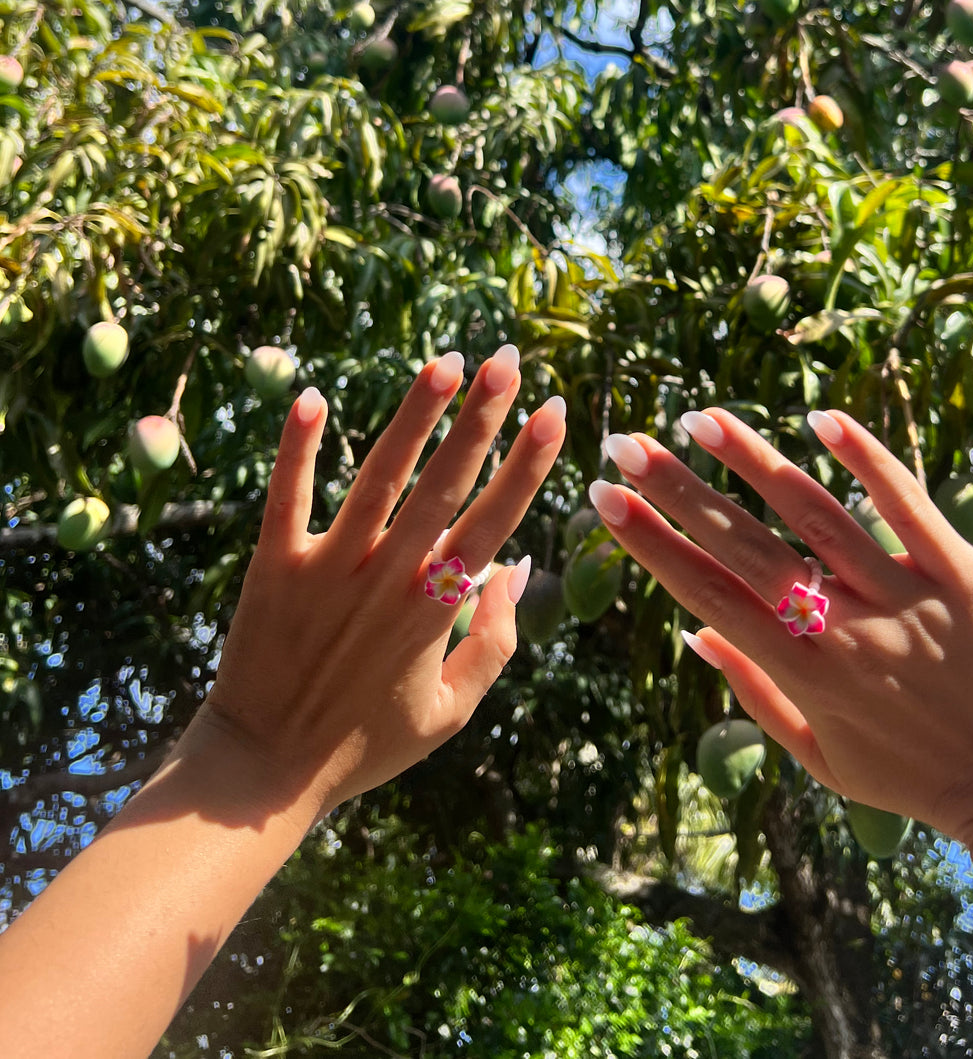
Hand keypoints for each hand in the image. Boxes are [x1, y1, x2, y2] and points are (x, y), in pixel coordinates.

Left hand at [185, 344, 565, 822]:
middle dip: (482, 415)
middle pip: (446, 480)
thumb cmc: (363, 745)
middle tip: (506, 358)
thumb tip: (519, 568)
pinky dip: (298, 446)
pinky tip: (312, 395)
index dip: (529, 460)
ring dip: (414, 414)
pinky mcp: (274, 565)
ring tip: (444, 361)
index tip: (554, 408)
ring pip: (380, 475)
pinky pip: (287, 495)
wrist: (262, 772)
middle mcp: (390, 576)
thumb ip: (493, 642)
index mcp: (437, 607)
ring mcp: (330, 566)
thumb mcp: (451, 711)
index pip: (495, 517)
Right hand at [591, 408, 972, 850]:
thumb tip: (691, 635)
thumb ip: (755, 695)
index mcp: (803, 676)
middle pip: (745, 548)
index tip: (605, 498)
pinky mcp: (962, 576)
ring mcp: (903, 600)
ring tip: (700, 419)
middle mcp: (843, 633)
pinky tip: (823, 419)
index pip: (708, 594)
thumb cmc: (919, 781)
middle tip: (626, 444)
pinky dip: (866, 460)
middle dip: (678, 493)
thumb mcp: (823, 760)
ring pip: (815, 517)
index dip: (651, 544)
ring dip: (753, 463)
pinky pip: (907, 508)